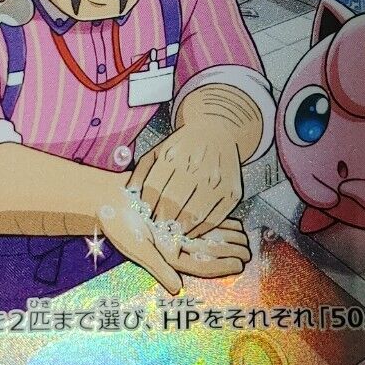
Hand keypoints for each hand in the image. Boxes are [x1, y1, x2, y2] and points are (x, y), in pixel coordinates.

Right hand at [101, 206, 250, 295]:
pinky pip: (201, 221)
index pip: (200, 265)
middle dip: (230, 252)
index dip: (221, 266)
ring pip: (208, 237)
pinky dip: (218, 222)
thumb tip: (177, 289)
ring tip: (246, 238)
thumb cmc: (118, 223)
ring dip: (228, 238)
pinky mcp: (176, 217)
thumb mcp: (136, 245)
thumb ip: (158, 266)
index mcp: (167, 257)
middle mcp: (174, 247)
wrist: (107, 199)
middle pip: (208, 251)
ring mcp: (176, 232)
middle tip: (249, 251)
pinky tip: (233, 221)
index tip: (239, 265)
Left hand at [131, 96, 257, 238]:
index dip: (147, 207)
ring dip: (179, 229)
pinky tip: (189, 232)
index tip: (146, 216)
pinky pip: (214, 219)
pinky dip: (200, 230)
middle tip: (158, 228)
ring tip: (171, 233)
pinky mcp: (232, 192)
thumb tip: (131, 194)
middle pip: (173, 203)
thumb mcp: (158, 150)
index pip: (155, 189)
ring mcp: (217, 181)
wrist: (218, 131)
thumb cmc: (183, 146)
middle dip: (161, 220)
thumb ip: (141, 171)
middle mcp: (197, 167)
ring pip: (194, 215)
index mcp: (174, 155)